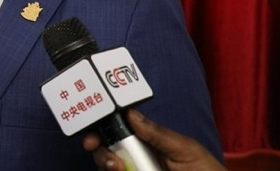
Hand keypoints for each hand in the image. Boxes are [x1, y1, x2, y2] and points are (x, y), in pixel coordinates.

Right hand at [83, 109, 224, 170]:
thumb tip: (131, 114)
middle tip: (112, 163)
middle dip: (101, 153)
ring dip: (107, 166)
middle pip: (106, 151)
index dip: (102, 130)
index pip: (118, 131)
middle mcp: (137, 159)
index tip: (94, 137)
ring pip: (107, 168)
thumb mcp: (185, 148)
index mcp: (148, 142)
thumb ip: (158, 133)